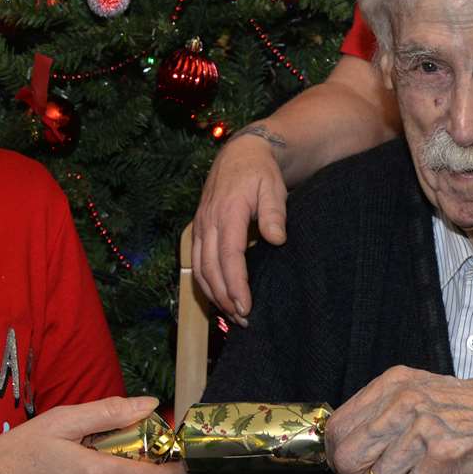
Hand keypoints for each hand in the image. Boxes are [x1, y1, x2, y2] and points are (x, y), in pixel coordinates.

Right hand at [0, 396, 185, 473]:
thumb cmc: (24, 449)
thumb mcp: (64, 419)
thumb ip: (109, 412)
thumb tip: (149, 405)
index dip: (176, 467)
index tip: (180, 449)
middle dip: (157, 464)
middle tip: (150, 438)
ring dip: (138, 469)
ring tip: (125, 444)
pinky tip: (105, 456)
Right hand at [190, 127, 287, 323]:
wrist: (242, 153)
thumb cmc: (261, 173)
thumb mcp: (273, 187)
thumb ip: (275, 213)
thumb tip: (276, 239)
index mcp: (227, 212)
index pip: (229, 257)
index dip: (235, 285)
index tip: (246, 307)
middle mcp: (208, 221)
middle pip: (210, 269)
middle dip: (225, 298)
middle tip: (244, 320)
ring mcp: (200, 226)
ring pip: (199, 268)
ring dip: (214, 294)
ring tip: (233, 315)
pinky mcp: (199, 230)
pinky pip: (196, 262)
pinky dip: (205, 283)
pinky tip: (219, 297)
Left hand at [326, 366, 472, 473]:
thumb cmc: (465, 410)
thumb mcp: (419, 392)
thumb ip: (382, 411)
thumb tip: (343, 444)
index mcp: (393, 384)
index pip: (338, 427)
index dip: (337, 456)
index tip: (347, 472)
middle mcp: (404, 402)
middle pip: (348, 456)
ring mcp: (423, 429)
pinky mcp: (441, 457)